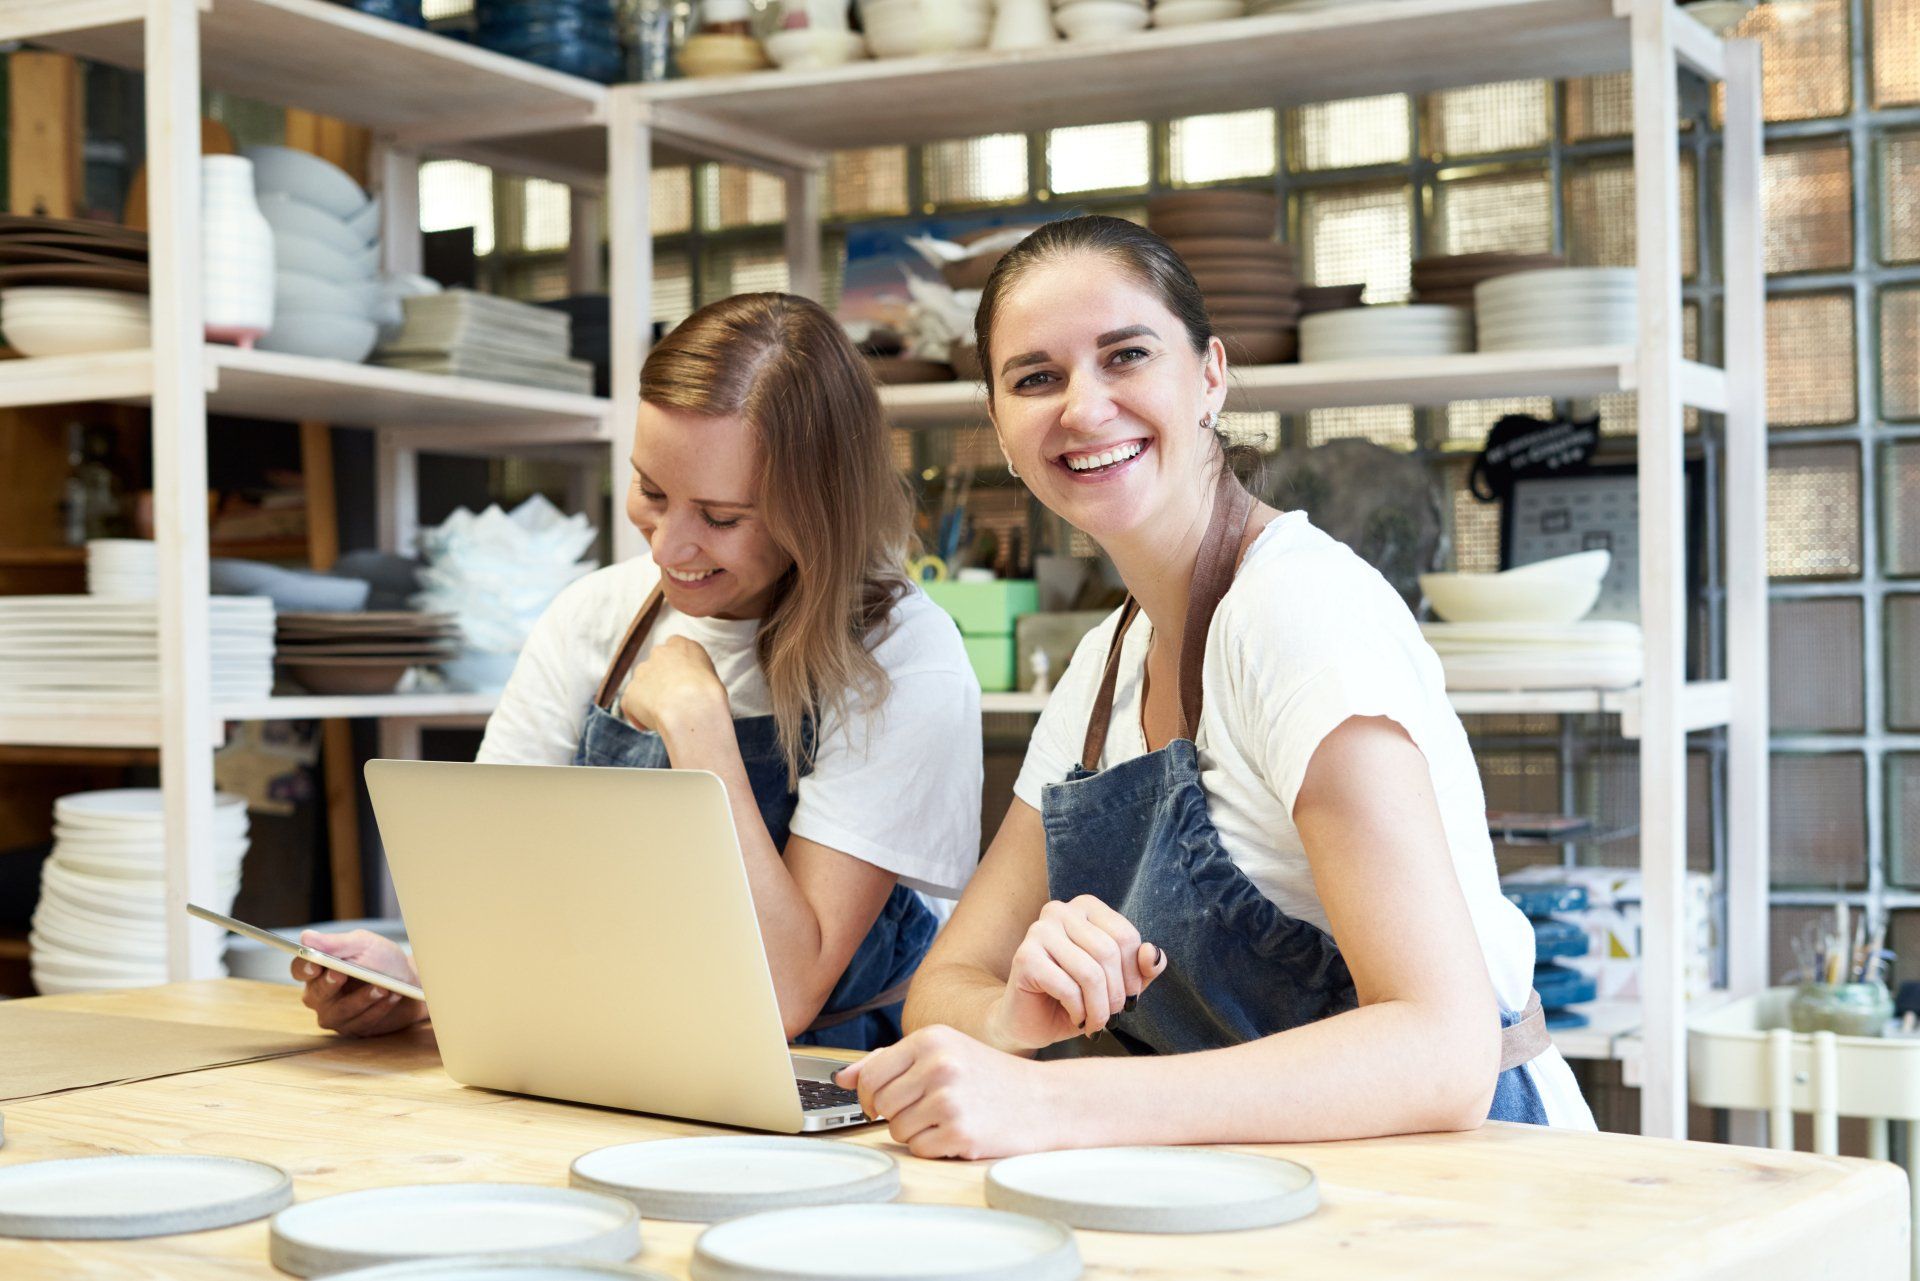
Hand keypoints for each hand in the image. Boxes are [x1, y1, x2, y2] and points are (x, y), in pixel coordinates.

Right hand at [293, 929, 425, 1037]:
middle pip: (315, 994)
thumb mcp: (364, 944)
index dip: (304, 968)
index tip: (315, 964)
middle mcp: (320, 995)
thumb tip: (306, 938)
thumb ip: (336, 943)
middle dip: (329, 984)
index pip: (300, 970)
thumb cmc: (383, 960)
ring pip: (339, 1012)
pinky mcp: (353, 1029)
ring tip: (383, 987)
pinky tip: (392, 996)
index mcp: (319, 969)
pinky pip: (360, 1022)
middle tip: (342, 973)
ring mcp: (335, 1015)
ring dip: (362, 998)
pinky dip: (378, 1008)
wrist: (411, 982)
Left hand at [618, 634, 726, 732]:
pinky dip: (638, 715)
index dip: (678, 668)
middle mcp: (658, 653)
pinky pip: (630, 704)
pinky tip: (651, 727)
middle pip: (656, 666)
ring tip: (665, 716)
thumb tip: (691, 685)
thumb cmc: (708, 694)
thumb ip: (696, 674)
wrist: (691, 709)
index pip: (675, 650)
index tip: (683, 682)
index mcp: (681, 645)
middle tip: (674, 701)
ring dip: (650, 697)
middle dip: (661, 682)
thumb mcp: (711, 676)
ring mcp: (641, 672)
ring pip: (643, 685)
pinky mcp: (630, 692)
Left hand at [834, 1025, 1060, 1159]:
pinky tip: (957, 1131)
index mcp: (930, 1039)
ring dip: (915, 1131)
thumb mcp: (943, 1052)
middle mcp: (939, 1065)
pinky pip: (919, 1149)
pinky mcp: (961, 1132)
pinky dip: (933, 1147)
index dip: (868, 1095)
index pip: (869, 1075)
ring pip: (897, 1129)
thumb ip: (889, 1062)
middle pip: (881, 1104)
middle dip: (896, 1113)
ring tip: (946, 1117)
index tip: (879, 1102)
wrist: (1043, 1101)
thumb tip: (841, 1078)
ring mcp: (950, 1099)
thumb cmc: (989, 1076)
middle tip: (927, 1108)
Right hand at [984, 895, 1167, 1051]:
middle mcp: (1060, 910)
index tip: (1130, 997)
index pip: (1125, 935)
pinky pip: (1067, 987)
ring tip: (1096, 1024)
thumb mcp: (1117, 984)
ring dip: (1099, 1009)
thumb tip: (1153, 954)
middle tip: (1112, 1017)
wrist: (1030, 1021)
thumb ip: (1142, 968)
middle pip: (1108, 952)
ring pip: (1090, 972)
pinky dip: (1079, 1011)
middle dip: (1116, 994)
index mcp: (1086, 907)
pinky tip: (1076, 1019)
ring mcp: (1039, 930)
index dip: (1135, 974)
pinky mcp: (1025, 956)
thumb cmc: (1076, 999)